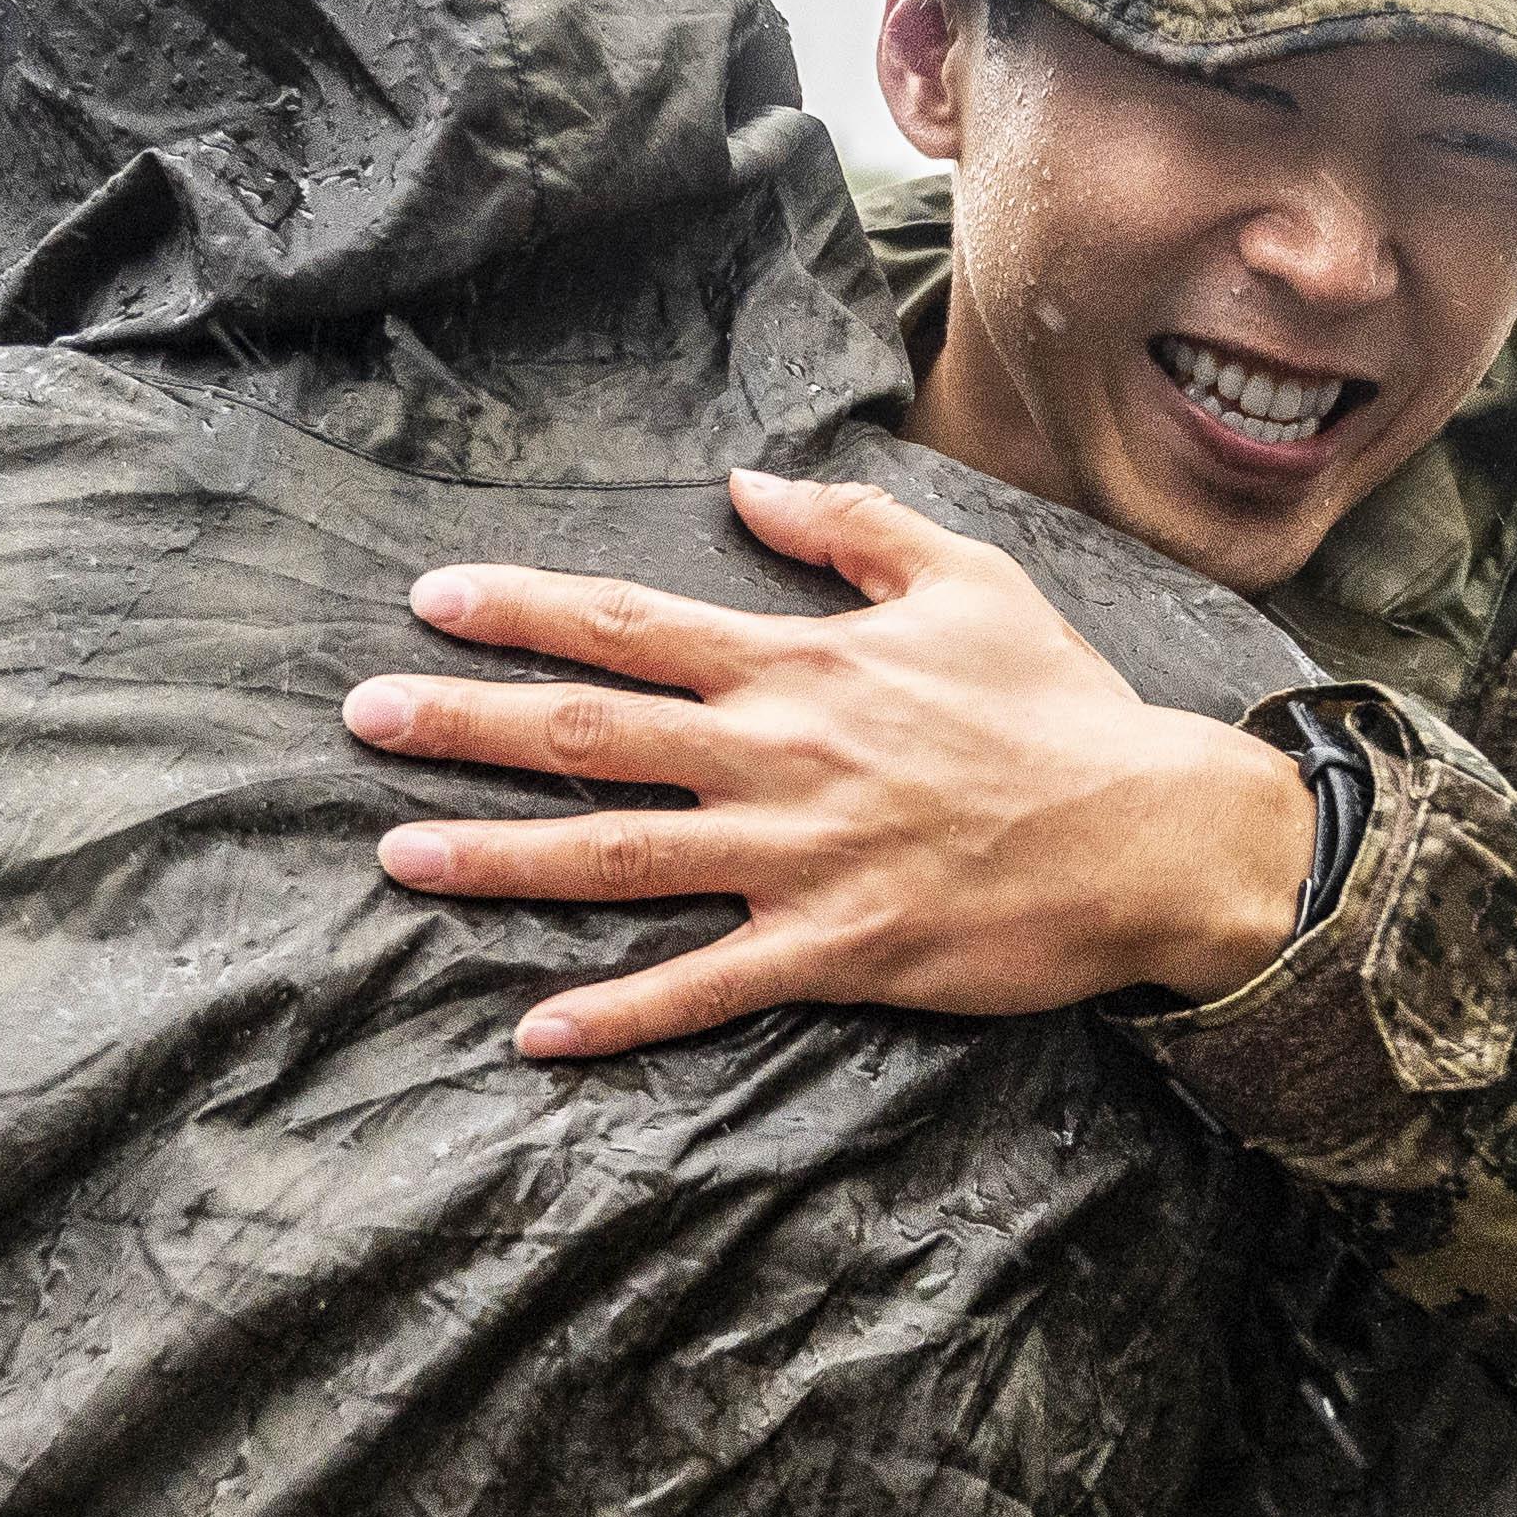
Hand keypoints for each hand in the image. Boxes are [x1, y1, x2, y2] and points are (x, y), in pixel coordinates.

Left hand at [343, 468, 1317, 1057]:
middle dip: (467, 724)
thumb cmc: (1062, 705)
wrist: (1155, 833)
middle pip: (592, 734)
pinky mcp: (835, 951)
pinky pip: (706, 987)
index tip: (430, 600)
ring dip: (501, 858)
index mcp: (801, 665)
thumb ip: (848, 529)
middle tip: (361, 717)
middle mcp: (780, 756)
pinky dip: (618, 1012)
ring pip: (620, 858)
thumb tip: (747, 486)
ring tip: (396, 855)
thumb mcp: (966, 579)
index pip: (631, 625)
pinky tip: (534, 1029)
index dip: (523, 609)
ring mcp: (800, 860)